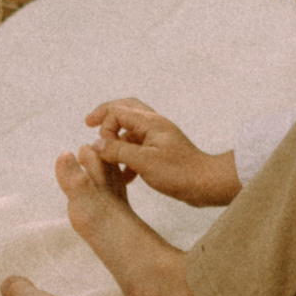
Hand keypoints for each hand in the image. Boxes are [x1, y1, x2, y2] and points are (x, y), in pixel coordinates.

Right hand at [83, 98, 240, 206]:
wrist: (205, 184)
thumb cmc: (179, 172)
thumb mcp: (144, 162)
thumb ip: (118, 151)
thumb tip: (96, 145)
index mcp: (150, 123)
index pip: (118, 111)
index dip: (104, 125)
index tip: (99, 144)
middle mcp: (154, 126)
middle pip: (125, 110)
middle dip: (106, 117)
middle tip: (89, 123)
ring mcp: (158, 139)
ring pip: (130, 132)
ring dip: (116, 142)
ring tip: (104, 157)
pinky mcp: (161, 153)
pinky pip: (138, 149)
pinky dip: (127, 158)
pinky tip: (122, 177)